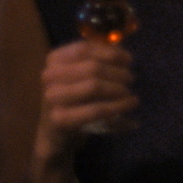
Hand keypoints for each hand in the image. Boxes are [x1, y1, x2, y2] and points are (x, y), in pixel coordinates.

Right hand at [38, 40, 136, 161]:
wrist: (55, 135)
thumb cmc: (73, 101)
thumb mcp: (81, 77)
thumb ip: (98, 60)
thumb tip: (121, 47)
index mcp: (54, 59)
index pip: (85, 48)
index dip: (110, 52)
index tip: (128, 59)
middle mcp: (49, 75)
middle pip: (93, 67)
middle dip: (118, 73)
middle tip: (131, 79)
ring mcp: (51, 97)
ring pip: (95, 86)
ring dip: (120, 90)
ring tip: (132, 96)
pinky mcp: (60, 119)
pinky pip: (96, 109)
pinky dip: (117, 107)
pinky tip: (129, 106)